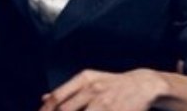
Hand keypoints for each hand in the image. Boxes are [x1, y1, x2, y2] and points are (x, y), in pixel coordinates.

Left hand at [39, 69, 166, 110]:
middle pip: (65, 110)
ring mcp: (105, 103)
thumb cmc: (111, 84)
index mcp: (84, 80)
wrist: (142, 85)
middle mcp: (93, 90)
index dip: (46, 109)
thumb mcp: (89, 80)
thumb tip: (44, 98)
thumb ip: (67, 89)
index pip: (58, 97)